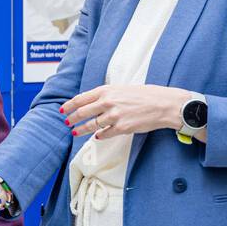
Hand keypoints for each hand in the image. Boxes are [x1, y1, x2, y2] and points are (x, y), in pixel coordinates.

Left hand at [61, 84, 190, 138]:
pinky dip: (99, 136)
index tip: (63, 110)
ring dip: (81, 130)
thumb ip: (106, 95)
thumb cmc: (145, 95)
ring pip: (91, 125)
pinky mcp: (122, 128)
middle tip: (67, 123)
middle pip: (82, 113)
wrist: (163, 104)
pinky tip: (97, 136)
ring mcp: (114, 116)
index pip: (81, 98)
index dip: (69, 106)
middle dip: (72, 119)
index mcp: (106, 91)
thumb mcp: (122, 89)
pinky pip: (105, 134)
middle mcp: (108, 102)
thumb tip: (92, 102)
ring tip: (75, 132)